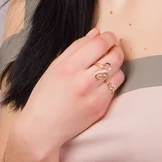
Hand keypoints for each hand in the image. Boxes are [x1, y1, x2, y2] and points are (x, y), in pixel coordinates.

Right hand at [15, 27, 125, 154]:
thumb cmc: (45, 96)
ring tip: (104, 68)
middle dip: (116, 49)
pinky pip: (115, 88)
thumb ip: (77, 47)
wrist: (42, 129)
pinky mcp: (101, 108)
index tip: (108, 37)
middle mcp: (84, 81)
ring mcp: (94, 96)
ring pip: (119, 72)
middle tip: (111, 49)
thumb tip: (97, 33)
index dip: (108, 37)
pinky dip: (111, 83)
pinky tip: (100, 84)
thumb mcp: (55, 66)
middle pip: (115, 56)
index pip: (100, 44)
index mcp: (70, 67)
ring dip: (115, 67)